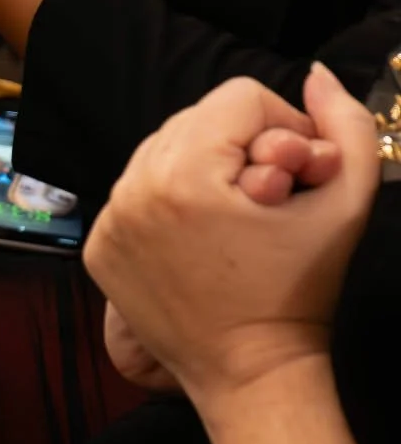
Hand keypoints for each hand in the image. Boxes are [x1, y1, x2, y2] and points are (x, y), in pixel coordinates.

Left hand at [101, 119, 350, 391]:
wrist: (250, 369)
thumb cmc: (302, 289)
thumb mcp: (346, 200)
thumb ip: (346, 126)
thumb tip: (318, 74)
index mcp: (184, 176)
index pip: (239, 96)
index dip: (283, 127)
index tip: (294, 174)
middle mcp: (132, 191)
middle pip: (195, 118)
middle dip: (240, 145)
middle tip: (267, 197)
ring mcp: (107, 220)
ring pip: (161, 150)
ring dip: (203, 168)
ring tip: (235, 215)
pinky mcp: (97, 246)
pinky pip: (134, 191)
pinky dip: (168, 201)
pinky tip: (201, 237)